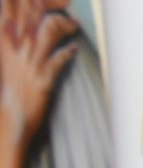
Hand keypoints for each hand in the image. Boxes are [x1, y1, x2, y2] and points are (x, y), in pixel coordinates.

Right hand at [0, 0, 78, 167]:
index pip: (9, 10)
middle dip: (49, 6)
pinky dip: (67, 52)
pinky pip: (57, 60)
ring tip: (73, 25)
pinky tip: (73, 49)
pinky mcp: (42, 80)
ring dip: (63, 26)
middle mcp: (16, 51)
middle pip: (31, 17)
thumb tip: (24, 27)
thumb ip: (13, 41)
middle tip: (66, 5)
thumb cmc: (10, 90)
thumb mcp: (6, 60)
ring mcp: (29, 65)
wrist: (11, 120)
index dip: (28, 1)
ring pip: (46, 33)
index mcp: (5, 44)